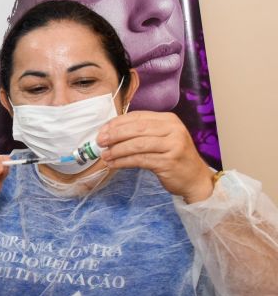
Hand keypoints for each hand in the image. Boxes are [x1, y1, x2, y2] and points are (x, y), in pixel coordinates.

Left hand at [97, 111, 213, 202]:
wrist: (195, 178)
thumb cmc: (173, 157)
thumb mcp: (161, 138)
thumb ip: (140, 132)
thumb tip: (109, 131)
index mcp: (169, 119)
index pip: (137, 117)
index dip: (117, 123)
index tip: (102, 130)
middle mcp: (173, 129)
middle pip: (136, 129)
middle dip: (114, 135)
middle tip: (99, 142)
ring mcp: (173, 145)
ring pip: (137, 145)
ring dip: (116, 150)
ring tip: (104, 156)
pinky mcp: (169, 162)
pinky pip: (140, 160)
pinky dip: (123, 162)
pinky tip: (114, 164)